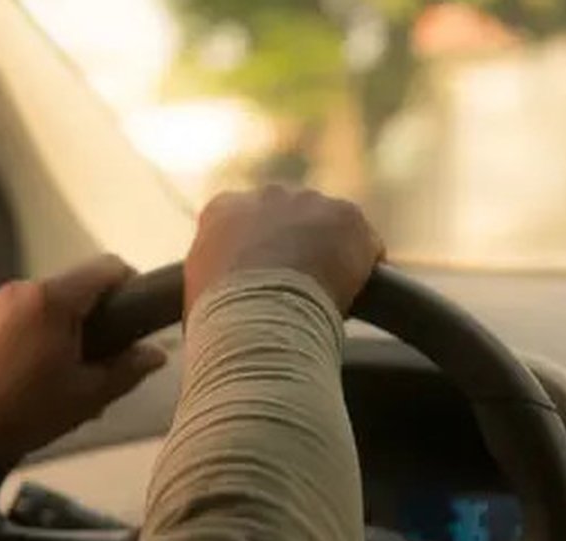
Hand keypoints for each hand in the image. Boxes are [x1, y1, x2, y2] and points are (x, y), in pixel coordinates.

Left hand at [0, 256, 166, 467]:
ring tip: (71, 376)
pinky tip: (39, 376)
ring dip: (69, 329)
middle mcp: (24, 289)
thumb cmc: (25, 410)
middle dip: (100, 318)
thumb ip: (127, 369)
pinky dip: (42, 335)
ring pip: (51, 304)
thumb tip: (156, 353)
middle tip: (107, 361)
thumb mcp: (87, 396)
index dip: (133, 287)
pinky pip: (25, 317)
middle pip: (78, 288)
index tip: (140, 320)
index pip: (109, 267)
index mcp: (54, 299)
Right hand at [184, 186, 383, 314]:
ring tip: (328, 296)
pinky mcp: (347, 216)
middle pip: (291, 217)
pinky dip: (365, 266)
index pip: (246, 223)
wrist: (258, 317)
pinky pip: (365, 242)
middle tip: (301, 289)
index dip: (260, 254)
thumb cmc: (221, 320)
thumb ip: (212, 281)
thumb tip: (219, 305)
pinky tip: (357, 295)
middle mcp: (266, 194)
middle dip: (298, 245)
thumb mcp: (199, 295)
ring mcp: (310, 201)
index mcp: (223, 210)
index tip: (266, 281)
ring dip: (332, 254)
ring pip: (330, 226)